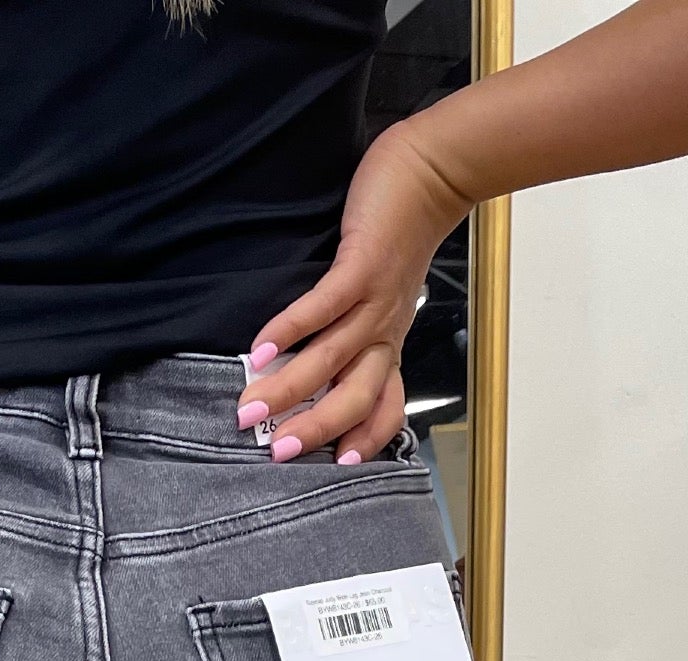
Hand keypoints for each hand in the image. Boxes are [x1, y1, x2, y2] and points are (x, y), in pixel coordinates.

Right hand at [237, 115, 473, 464]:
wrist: (435, 170)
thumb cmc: (402, 230)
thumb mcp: (386, 291)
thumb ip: (358, 323)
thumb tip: (314, 351)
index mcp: (389, 341)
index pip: (384, 404)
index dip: (366, 437)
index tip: (336, 462)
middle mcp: (384, 330)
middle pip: (355, 396)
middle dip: (316, 428)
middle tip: (277, 452)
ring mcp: (374, 300)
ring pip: (332, 359)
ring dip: (290, 389)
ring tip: (251, 411)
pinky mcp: (361, 264)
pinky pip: (324, 306)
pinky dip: (291, 328)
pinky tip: (260, 348)